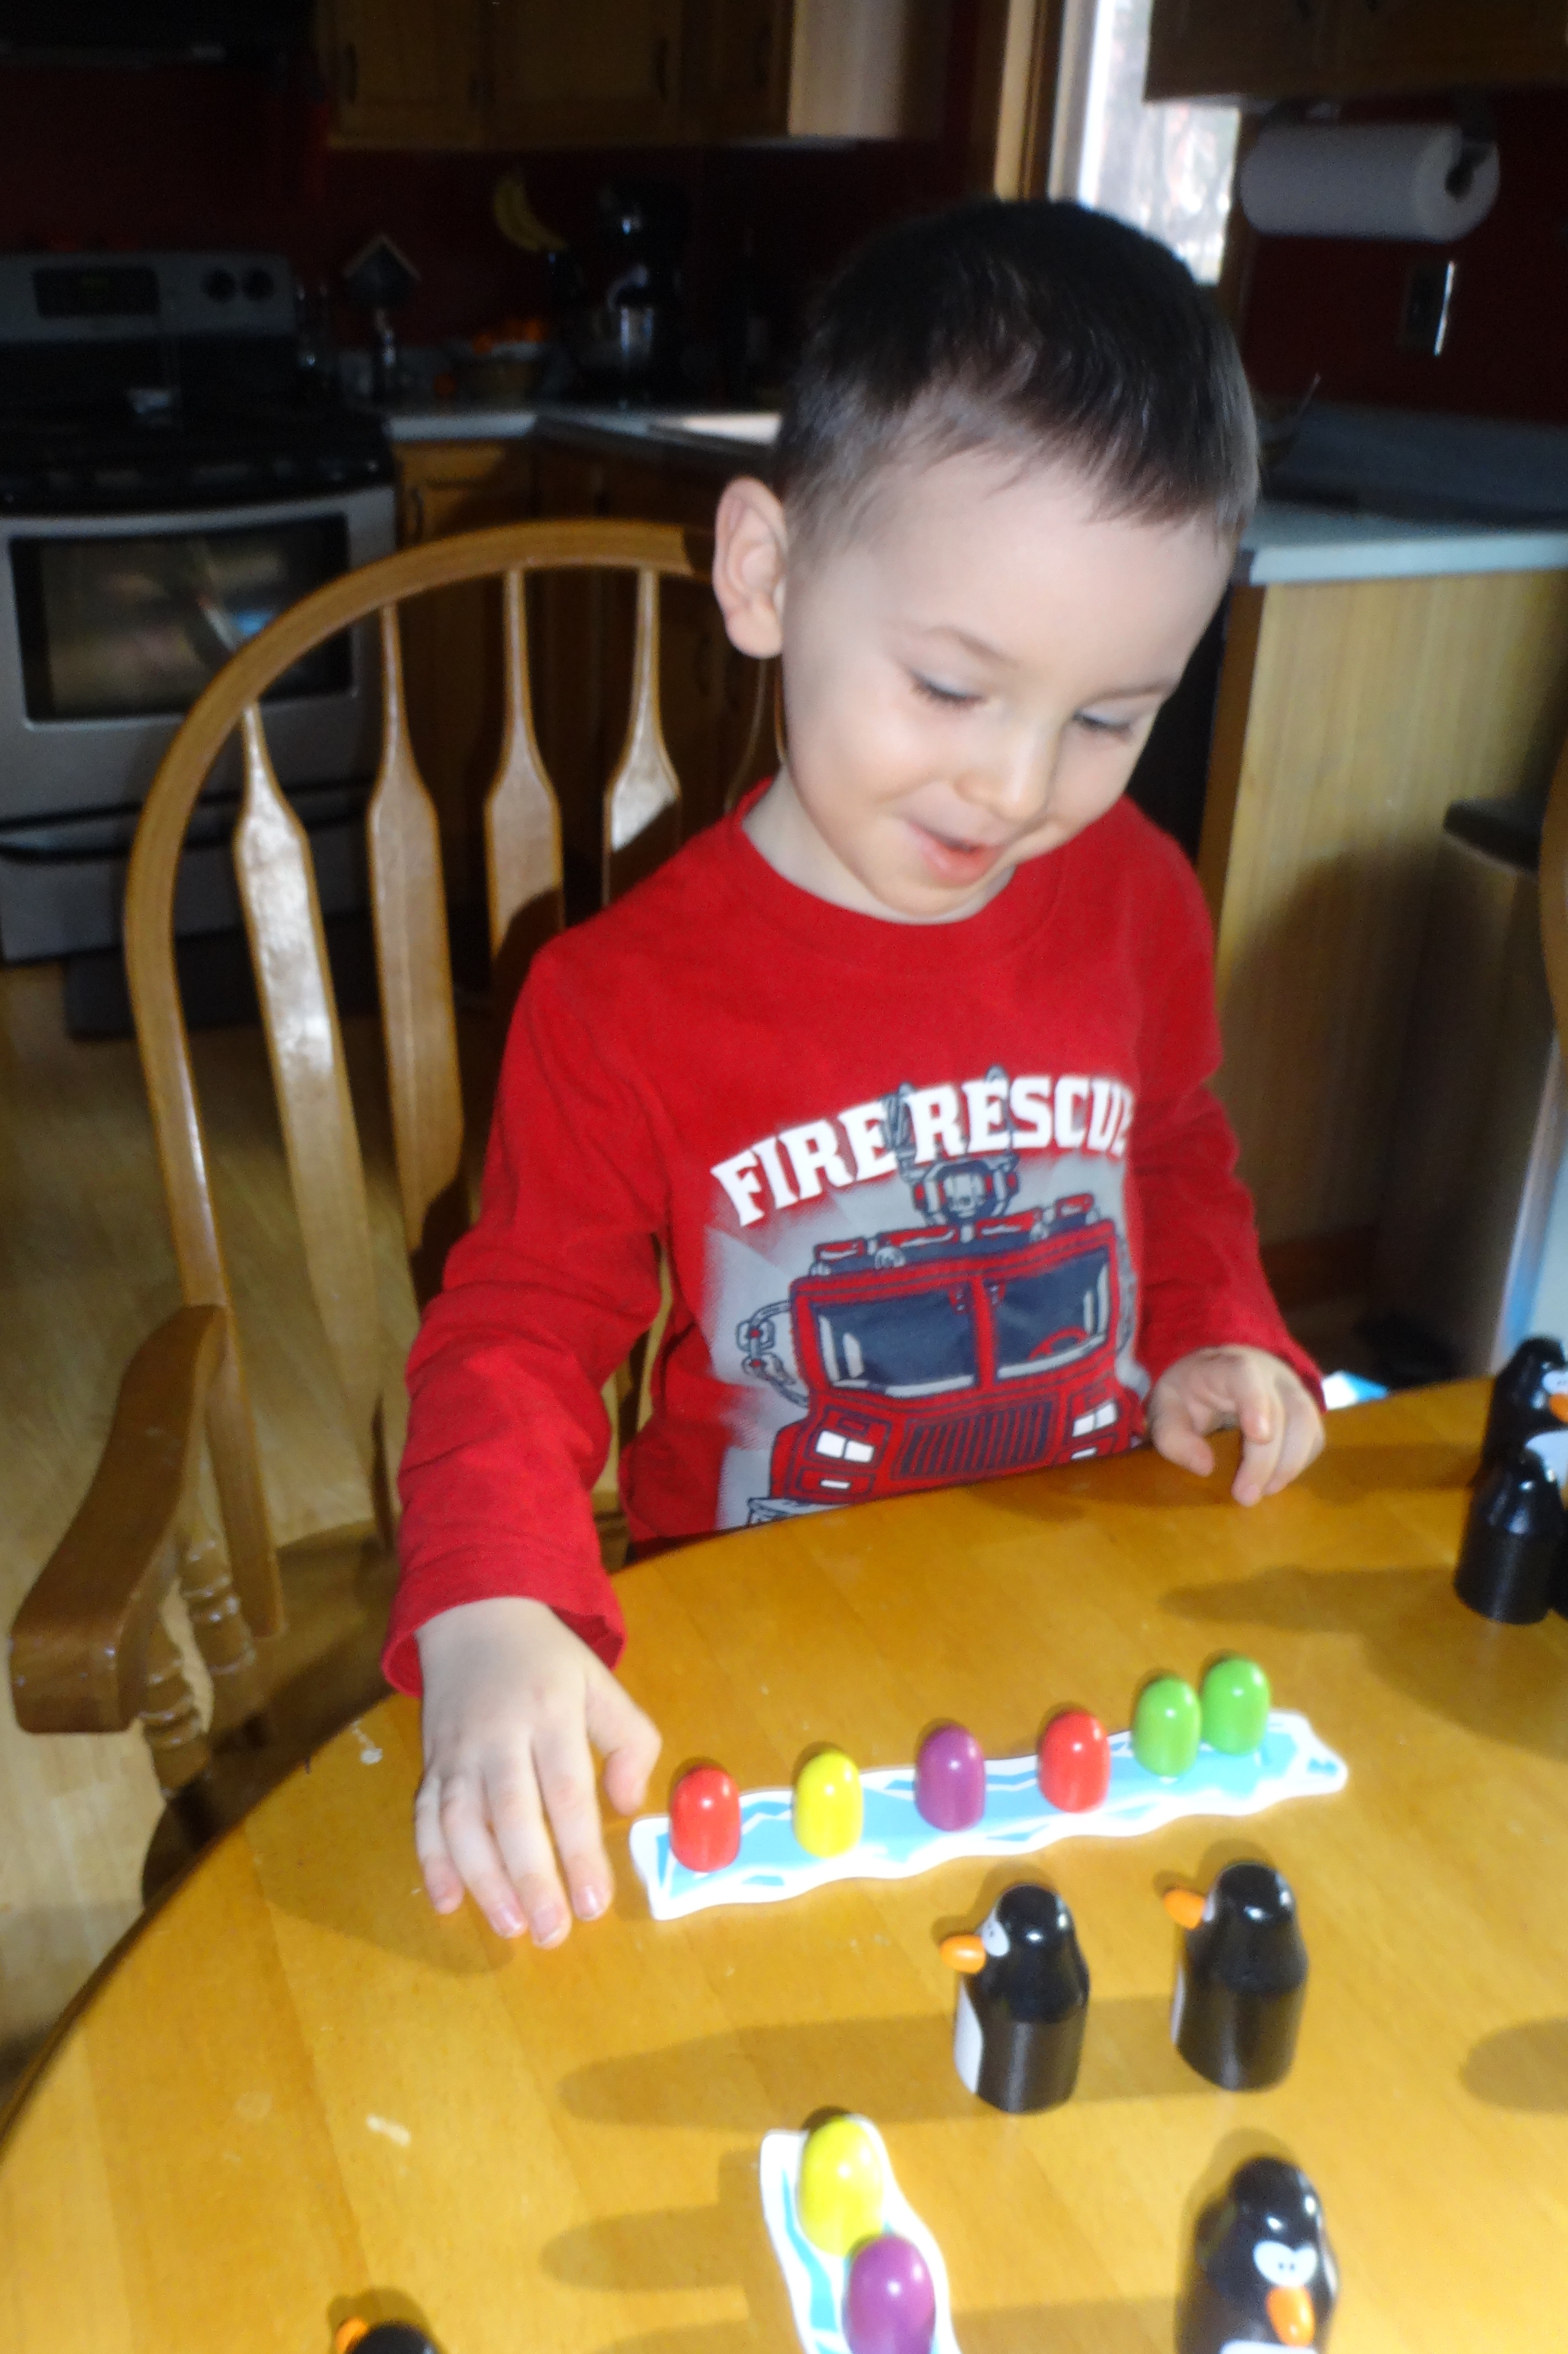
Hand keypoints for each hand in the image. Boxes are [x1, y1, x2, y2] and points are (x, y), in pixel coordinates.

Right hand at [413, 1596, 660, 1945]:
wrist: (475, 1616)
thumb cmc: (548, 1663)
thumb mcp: (601, 1684)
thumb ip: (630, 1740)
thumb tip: (628, 1806)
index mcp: (551, 1713)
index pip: (566, 1791)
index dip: (579, 1851)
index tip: (594, 1903)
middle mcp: (499, 1735)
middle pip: (512, 1814)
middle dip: (531, 1878)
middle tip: (551, 1932)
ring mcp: (457, 1751)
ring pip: (462, 1822)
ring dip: (482, 1879)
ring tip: (510, 1925)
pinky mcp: (430, 1762)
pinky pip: (424, 1815)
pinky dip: (430, 1861)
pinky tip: (446, 1901)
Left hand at [1148, 1345, 1322, 1505]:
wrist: (1212, 1375)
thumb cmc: (1188, 1394)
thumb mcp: (1166, 1411)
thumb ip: (1174, 1437)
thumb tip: (1205, 1468)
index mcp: (1228, 1366)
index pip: (1247, 1375)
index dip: (1257, 1403)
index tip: (1259, 1436)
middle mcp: (1269, 1373)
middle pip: (1284, 1410)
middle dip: (1267, 1459)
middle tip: (1246, 1496)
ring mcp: (1292, 1389)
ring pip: (1308, 1422)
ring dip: (1290, 1464)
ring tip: (1265, 1491)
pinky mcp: (1304, 1410)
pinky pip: (1314, 1436)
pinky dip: (1300, 1462)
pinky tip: (1277, 1481)